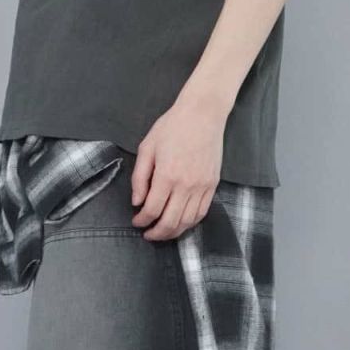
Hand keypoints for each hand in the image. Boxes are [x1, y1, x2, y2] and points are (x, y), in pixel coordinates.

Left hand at [130, 94, 225, 240]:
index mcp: (166, 175)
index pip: (152, 210)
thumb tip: (136, 202)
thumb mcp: (147, 148)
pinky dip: (191, 223)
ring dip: (174, 232)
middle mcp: (186, 185)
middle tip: (148, 234)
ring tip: (163, 232)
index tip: (136, 221)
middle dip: (156, 233)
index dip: (141, 221)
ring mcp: (202, 187)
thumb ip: (139, 177)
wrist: (203, 114)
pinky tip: (181, 222)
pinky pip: (202, 212)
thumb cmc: (172, 127)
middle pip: (170, 222)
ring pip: (188, 221)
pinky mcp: (212, 185)